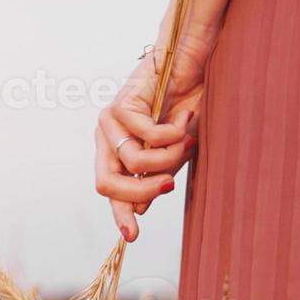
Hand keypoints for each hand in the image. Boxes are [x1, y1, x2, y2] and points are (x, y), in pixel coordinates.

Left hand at [94, 35, 209, 241]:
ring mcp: (108, 122)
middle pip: (107, 184)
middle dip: (141, 191)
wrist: (193, 63)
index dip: (121, 214)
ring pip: (135, 164)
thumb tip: (139, 209)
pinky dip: (172, 135)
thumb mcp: (174, 152)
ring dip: (169, 159)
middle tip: (170, 185)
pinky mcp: (120, 105)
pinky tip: (183, 119)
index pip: (111, 191)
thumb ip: (156, 177)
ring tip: (186, 140)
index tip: (133, 236)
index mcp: (117, 153)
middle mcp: (106, 139)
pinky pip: (148, 138)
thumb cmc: (186, 106)